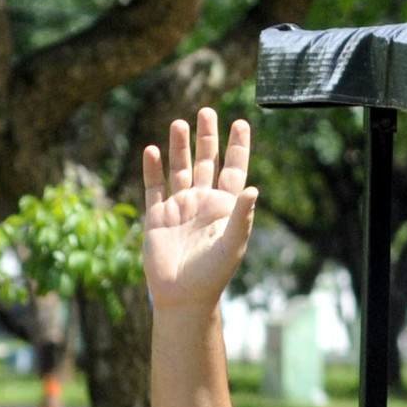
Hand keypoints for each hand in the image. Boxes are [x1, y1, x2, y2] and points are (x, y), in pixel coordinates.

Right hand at [141, 109, 259, 315]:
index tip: (241, 123)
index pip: (233, 170)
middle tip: (206, 111)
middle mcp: (202, 203)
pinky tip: (153, 150)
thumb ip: (242, 216)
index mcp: (224, 208)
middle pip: (205, 162)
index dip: (237, 147)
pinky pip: (153, 187)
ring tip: (179, 122)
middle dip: (207, 138)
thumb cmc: (213, 274)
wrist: (182, 295)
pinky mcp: (157, 216)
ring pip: (179, 169)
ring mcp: (179, 208)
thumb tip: (254, 188)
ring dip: (179, 147)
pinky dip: (153, 169)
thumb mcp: (232, 245)